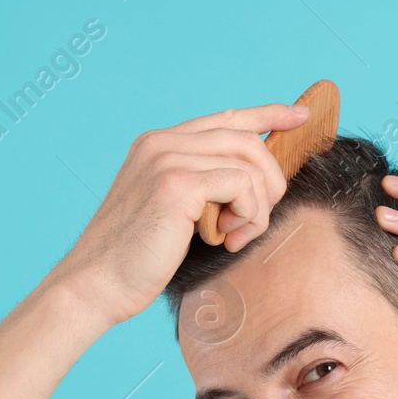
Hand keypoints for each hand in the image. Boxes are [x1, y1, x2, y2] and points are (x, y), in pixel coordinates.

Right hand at [50, 102, 310, 329]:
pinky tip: (226, 240)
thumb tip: (253, 185)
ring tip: (235, 237)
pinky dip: (248, 217)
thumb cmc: (137, 260)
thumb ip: (205, 190)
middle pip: (247, 139)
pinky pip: (242, 187)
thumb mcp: (175, 214)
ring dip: (257, 208)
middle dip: (270, 182)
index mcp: (159, 144)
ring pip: (250, 163)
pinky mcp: (177, 182)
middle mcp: (162, 142)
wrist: (97, 284)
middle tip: (255, 223)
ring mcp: (168, 157)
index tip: (300, 116)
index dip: (267, 114)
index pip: (226, 118)